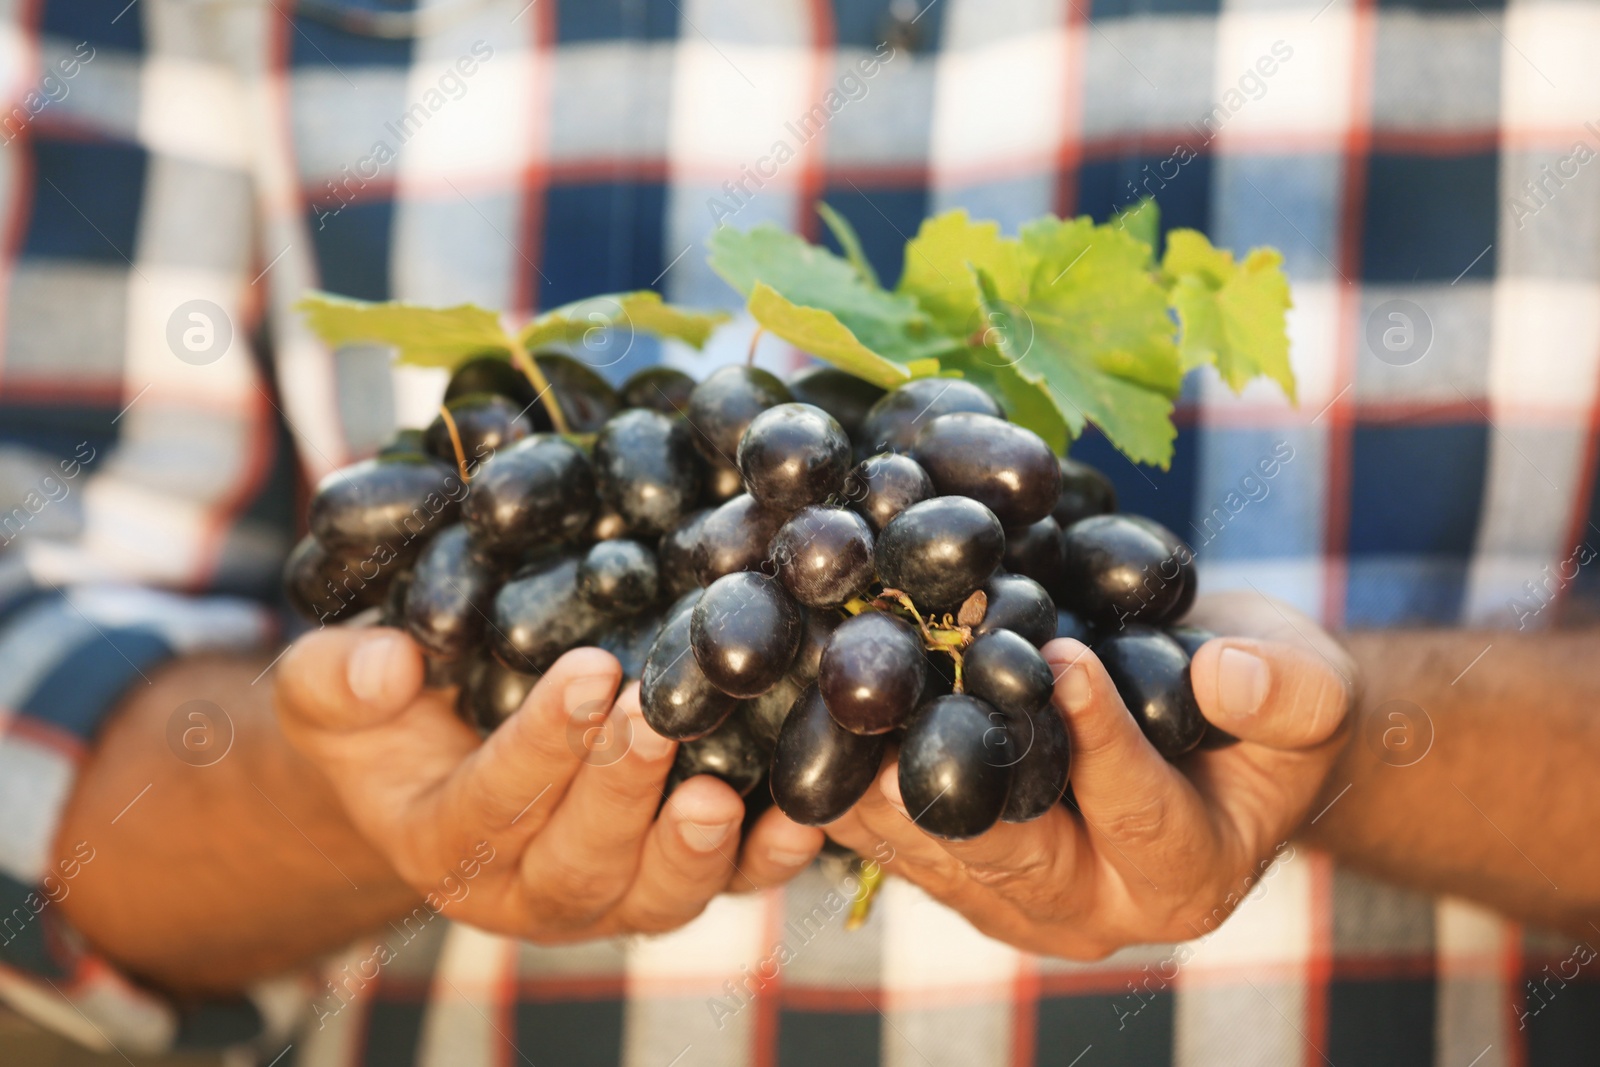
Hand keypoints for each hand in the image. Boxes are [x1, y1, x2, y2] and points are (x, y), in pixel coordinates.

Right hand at [276, 628, 822, 940]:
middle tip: (656, 713)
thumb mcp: (330, 689)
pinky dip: (768, 861)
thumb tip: (387, 666)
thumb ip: (339, 677)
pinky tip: (803, 819)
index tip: (590, 673)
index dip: (541, 746)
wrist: (432, 765)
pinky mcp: (667, 878)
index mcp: (439, 843)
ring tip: (720, 793)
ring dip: (693, 850)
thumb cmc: (383, 718)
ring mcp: (605, 894)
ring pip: (653, 897)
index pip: (491, 806)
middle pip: (578, 863)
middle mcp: (523, 889)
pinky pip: (728, 886)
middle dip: (621, 791)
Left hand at [825, 591, 1354, 957]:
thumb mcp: (1312, 691)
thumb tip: (1223, 674)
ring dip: (878, 778)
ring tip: (838, 701)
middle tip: (898, 718)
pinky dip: (853, 774)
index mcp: (1185, 878)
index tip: (1068, 663)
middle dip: (952, 785)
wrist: (1207, 731)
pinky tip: (818, 708)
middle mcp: (1088, 909)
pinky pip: (891, 832)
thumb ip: (1286, 691)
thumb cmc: (1266, 714)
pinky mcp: (953, 866)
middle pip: (1009, 853)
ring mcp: (1009, 896)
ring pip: (931, 849)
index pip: (1136, 812)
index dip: (1105, 741)